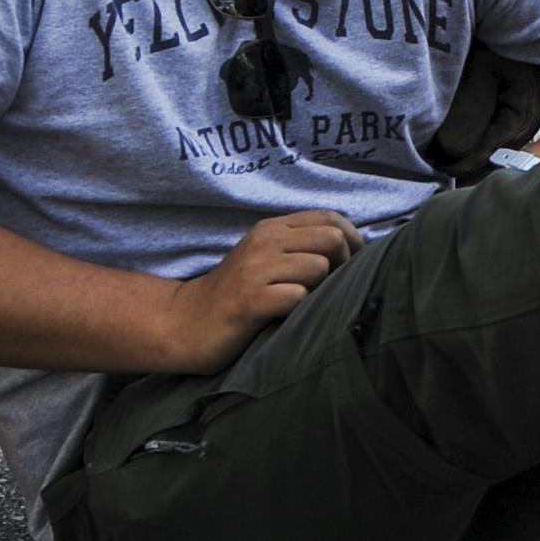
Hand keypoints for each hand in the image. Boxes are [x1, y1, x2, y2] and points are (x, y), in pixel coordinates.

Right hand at [157, 208, 362, 370]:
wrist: (185, 323)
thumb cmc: (237, 294)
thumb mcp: (266, 258)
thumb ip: (300, 246)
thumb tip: (355, 248)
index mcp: (272, 228)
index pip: (330, 217)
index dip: (353, 240)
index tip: (353, 265)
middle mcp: (264, 242)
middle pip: (332, 239)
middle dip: (343, 265)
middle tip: (330, 288)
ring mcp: (255, 270)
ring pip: (318, 267)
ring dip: (319, 289)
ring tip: (301, 303)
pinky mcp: (249, 300)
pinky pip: (297, 296)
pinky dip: (299, 308)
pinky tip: (284, 316)